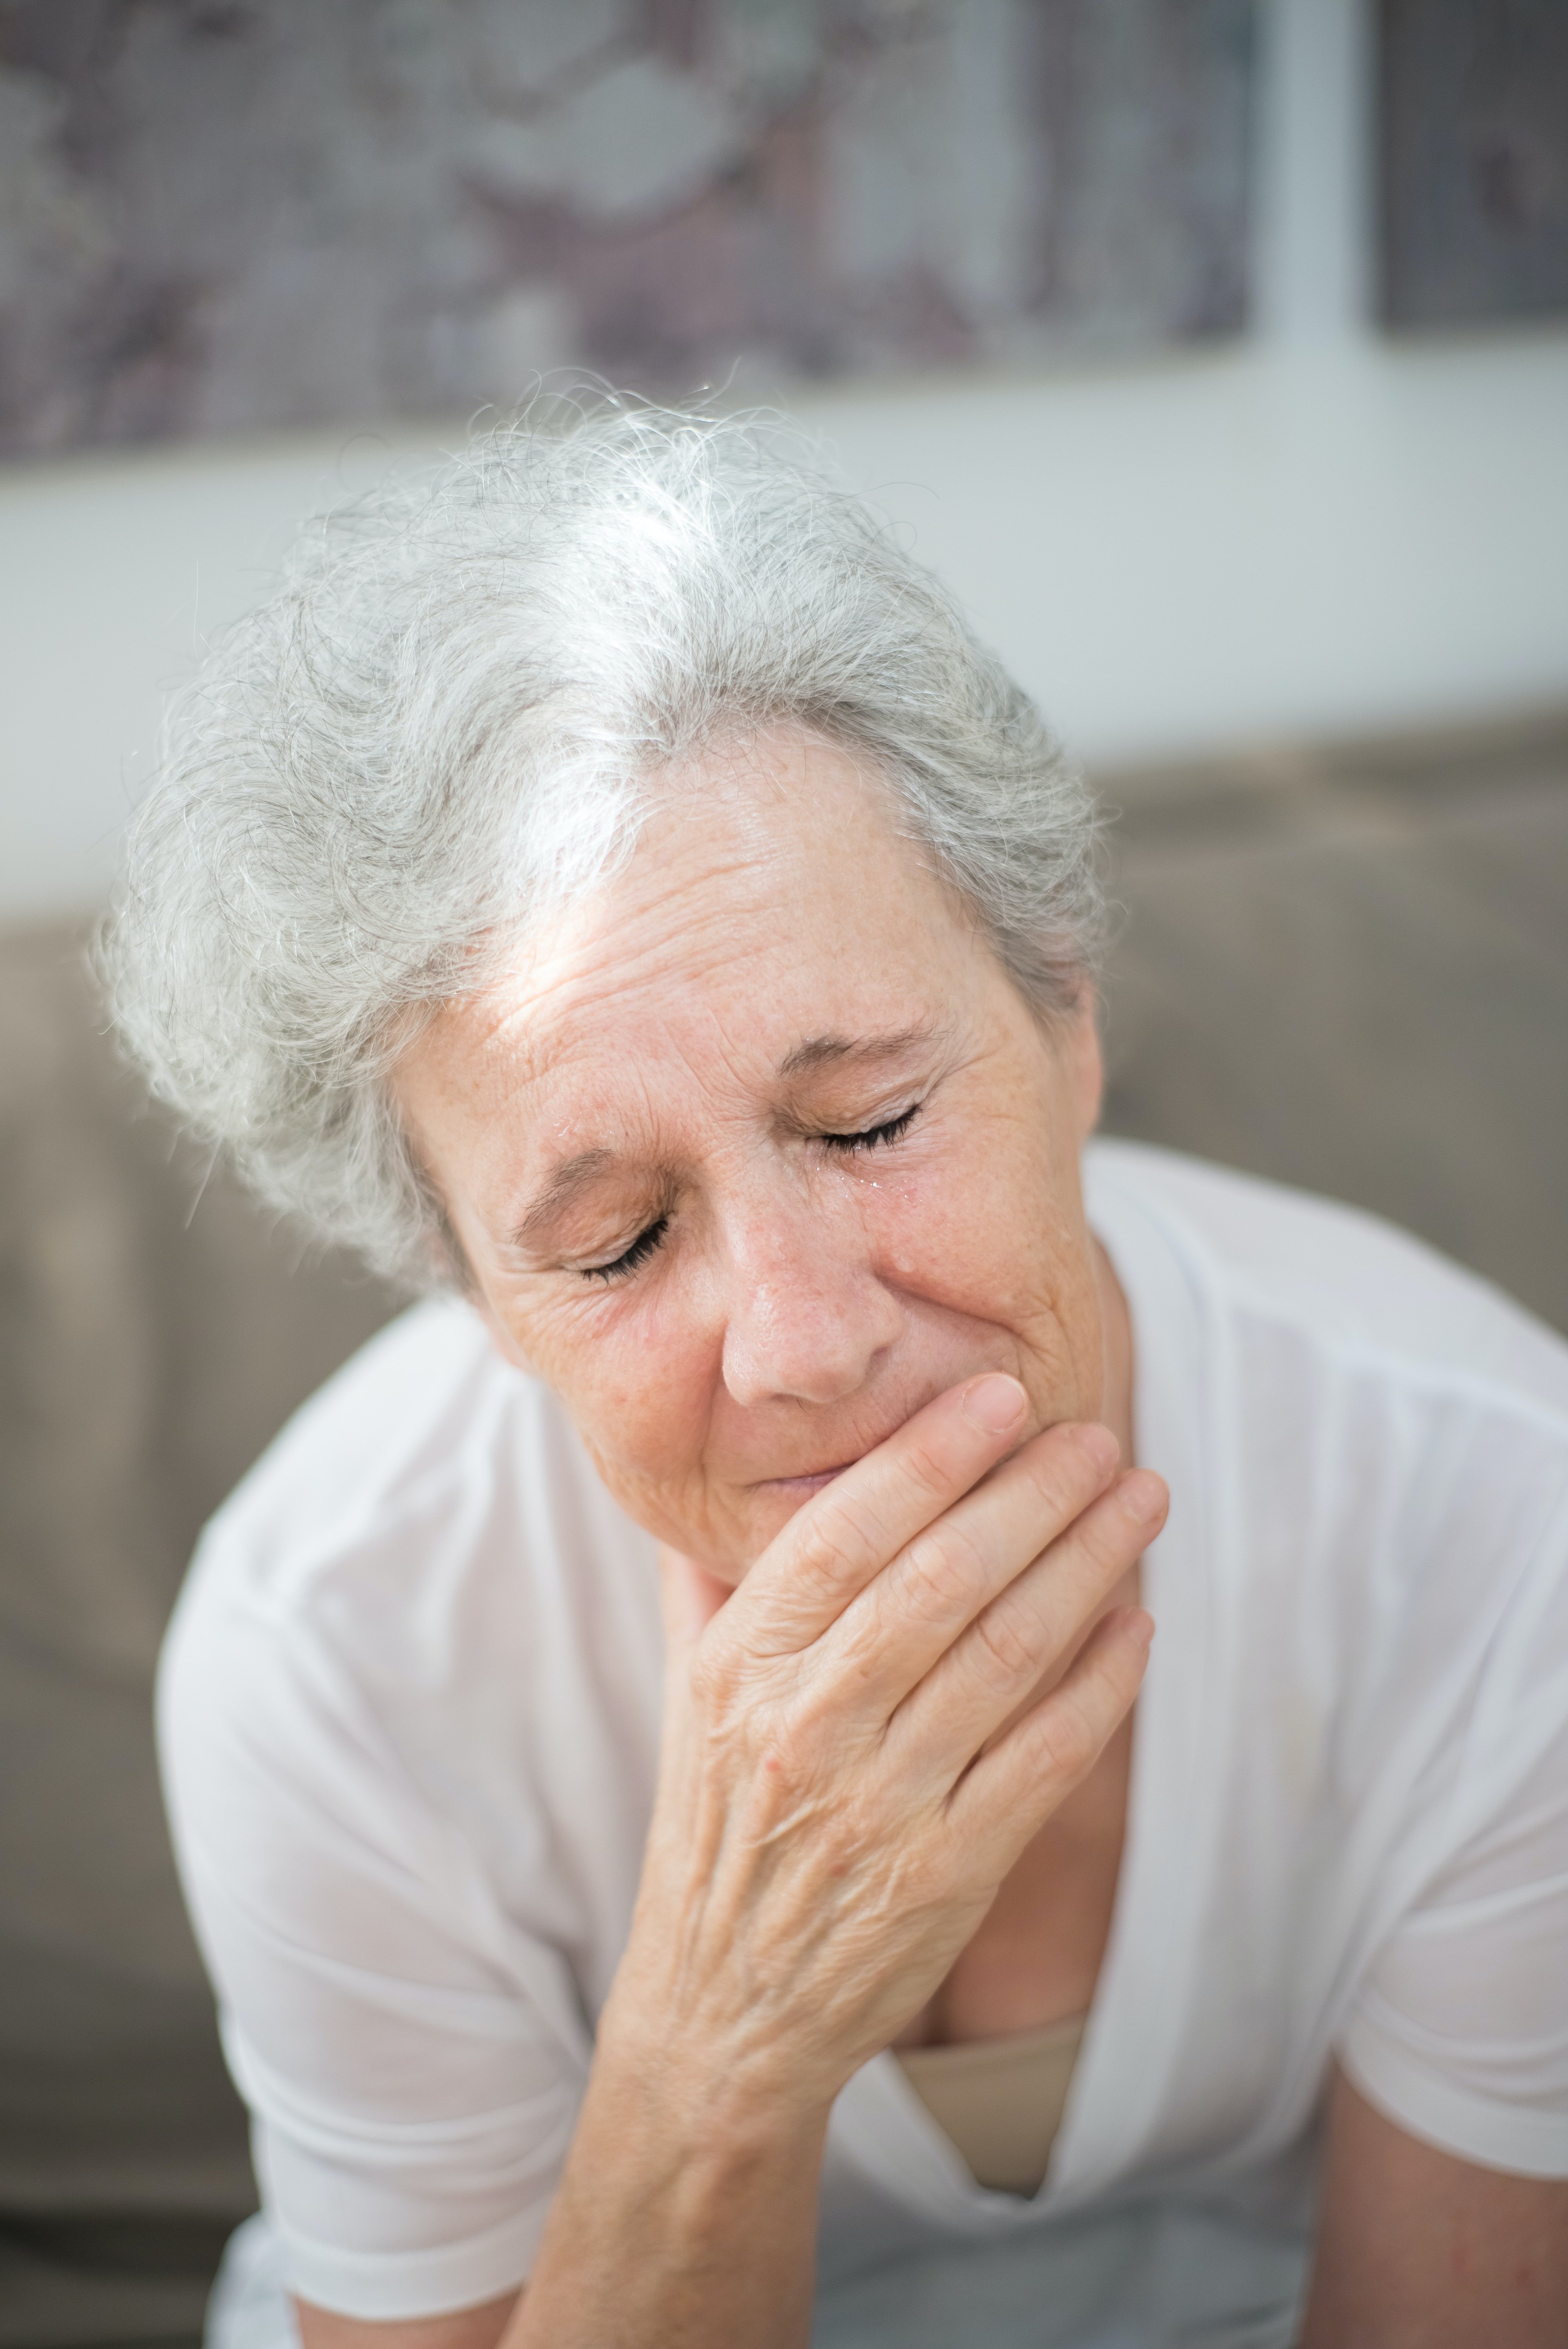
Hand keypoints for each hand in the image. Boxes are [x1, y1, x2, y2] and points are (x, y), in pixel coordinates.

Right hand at [604, 1374, 1165, 2119]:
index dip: (930, 1455)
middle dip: (1034, 1493)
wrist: (725, 2013)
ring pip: (1009, 1654)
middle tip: (1098, 1434)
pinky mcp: (949, 1873)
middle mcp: (807, 1727)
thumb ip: (711, 1583)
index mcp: (741, 1670)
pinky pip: (1047, 1756)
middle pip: (943, 1579)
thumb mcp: (688, 1699)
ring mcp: (882, 1804)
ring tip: (1139, 1498)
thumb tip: (724, 1468)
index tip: (1001, 1394)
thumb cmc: (717, 1831)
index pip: (843, 1533)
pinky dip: (1104, 1682)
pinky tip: (1139, 1620)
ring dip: (1088, 1563)